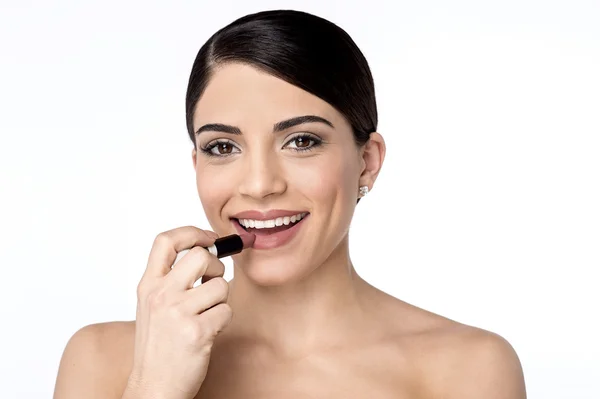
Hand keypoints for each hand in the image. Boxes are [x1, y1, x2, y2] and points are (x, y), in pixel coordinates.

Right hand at [125, 226, 231, 398]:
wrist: (154, 387)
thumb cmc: (159, 347)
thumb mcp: (153, 306)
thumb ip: (172, 279)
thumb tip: (207, 250)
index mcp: (148, 286)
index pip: (165, 241)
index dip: (192, 232)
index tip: (209, 238)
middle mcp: (160, 295)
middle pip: (201, 256)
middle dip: (216, 267)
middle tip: (213, 283)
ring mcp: (178, 313)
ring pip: (221, 285)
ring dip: (221, 300)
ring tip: (206, 316)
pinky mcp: (197, 331)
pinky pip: (226, 311)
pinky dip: (223, 321)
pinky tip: (208, 332)